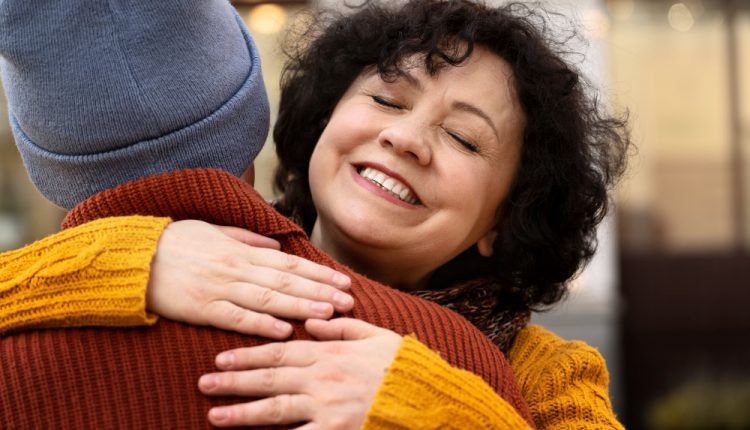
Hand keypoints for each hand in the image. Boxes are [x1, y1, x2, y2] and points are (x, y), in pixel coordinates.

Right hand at [146, 220, 352, 338]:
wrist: (133, 258)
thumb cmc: (174, 243)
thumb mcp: (214, 232)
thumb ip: (248, 240)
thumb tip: (278, 247)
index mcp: (241, 251)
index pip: (289, 263)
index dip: (319, 273)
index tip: (343, 281)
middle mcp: (236, 268)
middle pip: (287, 281)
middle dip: (320, 291)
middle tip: (348, 301)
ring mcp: (220, 288)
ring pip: (269, 298)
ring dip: (301, 306)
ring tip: (328, 313)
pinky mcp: (202, 308)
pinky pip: (236, 318)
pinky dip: (261, 324)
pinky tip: (284, 330)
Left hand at [198, 318, 402, 428]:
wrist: (425, 396)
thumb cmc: (402, 364)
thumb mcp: (374, 335)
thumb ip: (341, 327)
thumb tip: (312, 322)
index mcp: (329, 352)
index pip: (279, 351)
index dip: (247, 356)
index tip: (222, 360)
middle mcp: (322, 378)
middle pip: (270, 378)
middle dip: (234, 382)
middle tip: (204, 384)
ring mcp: (326, 407)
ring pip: (276, 409)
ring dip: (243, 412)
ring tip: (215, 415)